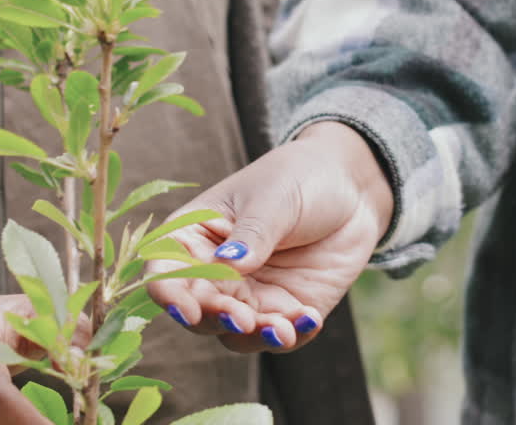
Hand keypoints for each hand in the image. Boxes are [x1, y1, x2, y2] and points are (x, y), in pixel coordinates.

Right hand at [147, 122, 393, 353]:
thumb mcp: (273, 198)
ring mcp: (249, 295)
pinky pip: (279, 335)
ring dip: (254, 336)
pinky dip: (292, 335)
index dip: (168, 294)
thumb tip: (229, 263)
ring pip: (235, 333)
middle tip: (242, 318)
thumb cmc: (299, 178)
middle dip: (216, 319)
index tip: (188, 309)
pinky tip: (311, 318)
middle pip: (198, 310)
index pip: (165, 270)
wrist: (350, 187)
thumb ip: (252, 234)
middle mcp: (214, 272)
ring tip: (281, 329)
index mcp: (195, 235)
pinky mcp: (284, 310)